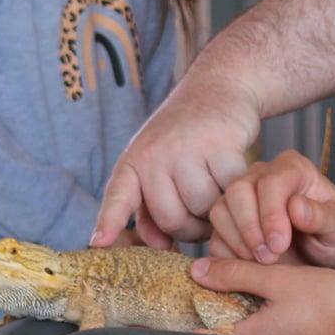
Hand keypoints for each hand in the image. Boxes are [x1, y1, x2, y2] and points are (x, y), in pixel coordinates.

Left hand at [92, 78, 259, 248]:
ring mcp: (186, 148)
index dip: (109, 221)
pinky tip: (232, 175)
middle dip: (191, 226)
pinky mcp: (220, 146)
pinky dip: (235, 193)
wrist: (217, 89)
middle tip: (200, 212)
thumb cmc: (185, 138)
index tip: (99, 243)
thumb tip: (158, 244)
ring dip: (215, 209)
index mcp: (134, 161)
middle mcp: (154, 154)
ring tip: (216, 189)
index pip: (118, 196)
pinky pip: (229, 193)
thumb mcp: (158, 166)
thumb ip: (151, 208)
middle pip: (172, 219)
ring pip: (202, 210)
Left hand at [189, 256, 334, 334]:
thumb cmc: (331, 303)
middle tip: (179, 293)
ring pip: (234, 331)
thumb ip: (237, 273)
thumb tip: (196, 270)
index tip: (153, 314)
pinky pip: (254, 329)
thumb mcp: (280, 280)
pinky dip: (243, 313)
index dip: (175, 324)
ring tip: (206, 289)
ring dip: (221, 312)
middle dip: (196, 315)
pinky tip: (244, 294)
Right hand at [207, 151, 334, 272]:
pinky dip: (227, 253)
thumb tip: (296, 207)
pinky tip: (250, 266)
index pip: (271, 182)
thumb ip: (323, 217)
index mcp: (293, 169)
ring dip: (237, 241)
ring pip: (220, 210)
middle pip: (238, 190)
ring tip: (262, 263)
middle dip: (250, 228)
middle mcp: (262, 176)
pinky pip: (215, 233)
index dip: (270, 214)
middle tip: (269, 258)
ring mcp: (242, 198)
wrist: (327, 256)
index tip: (279, 245)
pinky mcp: (229, 222)